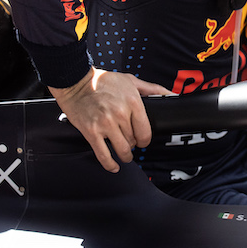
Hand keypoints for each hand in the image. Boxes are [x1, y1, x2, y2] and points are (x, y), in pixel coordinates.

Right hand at [50, 69, 171, 172]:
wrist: (75, 83)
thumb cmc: (103, 81)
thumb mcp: (131, 80)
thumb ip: (152, 89)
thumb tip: (171, 95)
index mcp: (132, 102)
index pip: (146, 131)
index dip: (145, 139)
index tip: (143, 141)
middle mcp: (120, 114)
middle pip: (133, 140)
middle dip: (132, 143)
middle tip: (129, 141)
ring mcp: (105, 124)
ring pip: (121, 149)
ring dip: (124, 155)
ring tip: (124, 153)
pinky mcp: (91, 132)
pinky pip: (103, 154)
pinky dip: (110, 164)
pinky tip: (114, 166)